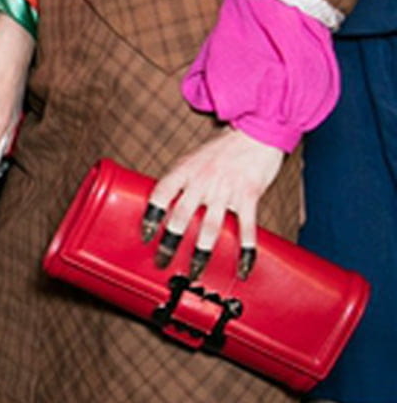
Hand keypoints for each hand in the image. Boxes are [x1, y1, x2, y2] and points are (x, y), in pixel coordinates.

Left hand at [141, 128, 284, 281]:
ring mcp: (225, 189)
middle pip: (181, 215)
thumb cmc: (222, 149)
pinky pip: (246, 228)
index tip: (145, 235)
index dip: (151, 214)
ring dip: (202, 252)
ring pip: (210, 226)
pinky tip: (244, 267)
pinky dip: (246, 250)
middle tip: (162, 261)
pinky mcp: (248, 195)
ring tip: (195, 270)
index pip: (161, 193)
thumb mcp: (193, 159)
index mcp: (185, 170)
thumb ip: (180, 181)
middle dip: (170, 242)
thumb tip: (163, 206)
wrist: (256, 132)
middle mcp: (202, 180)